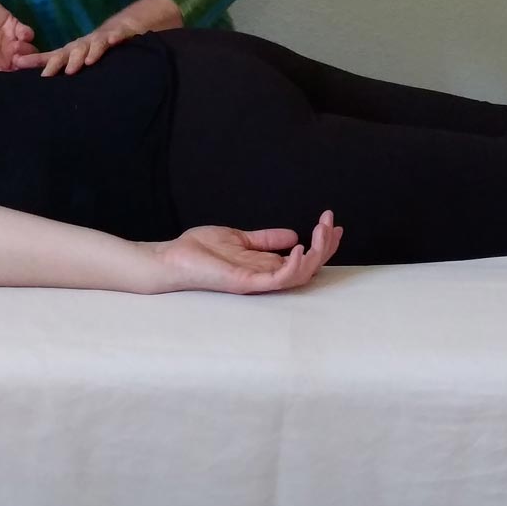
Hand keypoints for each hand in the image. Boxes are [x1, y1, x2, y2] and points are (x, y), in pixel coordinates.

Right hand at [0, 0, 35, 71]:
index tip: (21, 73)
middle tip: (19, 59)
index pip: (14, 76)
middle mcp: (4, 56)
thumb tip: (11, 86)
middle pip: (24, 65)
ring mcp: (10, 40)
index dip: (21, 76)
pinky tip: (20, 33)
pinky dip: (27, 35)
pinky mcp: (14, 25)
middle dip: (27, 64)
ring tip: (16, 45)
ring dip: (27, 50)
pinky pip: (28, 34)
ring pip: (29, 50)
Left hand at [20, 20, 141, 76]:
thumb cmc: (94, 48)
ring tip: (86, 63)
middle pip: (70, 52)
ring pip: (93, 44)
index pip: (53, 57)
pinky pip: (117, 35)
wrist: (121, 28)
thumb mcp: (76, 59)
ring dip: (88, 52)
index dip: (36, 60)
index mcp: (72, 52)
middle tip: (50, 74)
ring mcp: (101, 39)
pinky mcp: (119, 34)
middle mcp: (84, 45)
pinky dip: (115, 37)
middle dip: (60, 61)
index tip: (19, 64)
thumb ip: (59, 67)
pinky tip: (114, 41)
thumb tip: (38, 83)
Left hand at [151, 211, 341, 293]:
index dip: (324, 243)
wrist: (172, 258)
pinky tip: (300, 248)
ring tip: (320, 232)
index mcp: (267, 265)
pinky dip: (293, 266)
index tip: (334, 223)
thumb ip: (265, 239)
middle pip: (309, 267)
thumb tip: (293, 233)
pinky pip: (278, 279)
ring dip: (316, 253)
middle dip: (326, 245)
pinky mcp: (246, 282)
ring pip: (300, 275)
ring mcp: (258, 281)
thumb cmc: (200, 251)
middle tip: (331, 223)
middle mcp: (267, 276)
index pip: (305, 258)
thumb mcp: (240, 238)